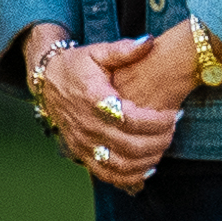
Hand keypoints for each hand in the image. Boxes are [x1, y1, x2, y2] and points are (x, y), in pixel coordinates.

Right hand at [22, 28, 181, 191]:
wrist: (46, 81)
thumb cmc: (77, 65)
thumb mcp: (98, 52)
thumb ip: (124, 49)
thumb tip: (149, 42)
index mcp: (93, 99)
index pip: (131, 119)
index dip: (157, 122)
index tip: (174, 114)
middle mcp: (87, 125)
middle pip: (129, 145)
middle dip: (158, 141)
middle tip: (173, 131)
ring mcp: (82, 143)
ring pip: (119, 165)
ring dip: (147, 161)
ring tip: (162, 146)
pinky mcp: (80, 153)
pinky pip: (106, 174)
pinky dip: (128, 178)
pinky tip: (146, 169)